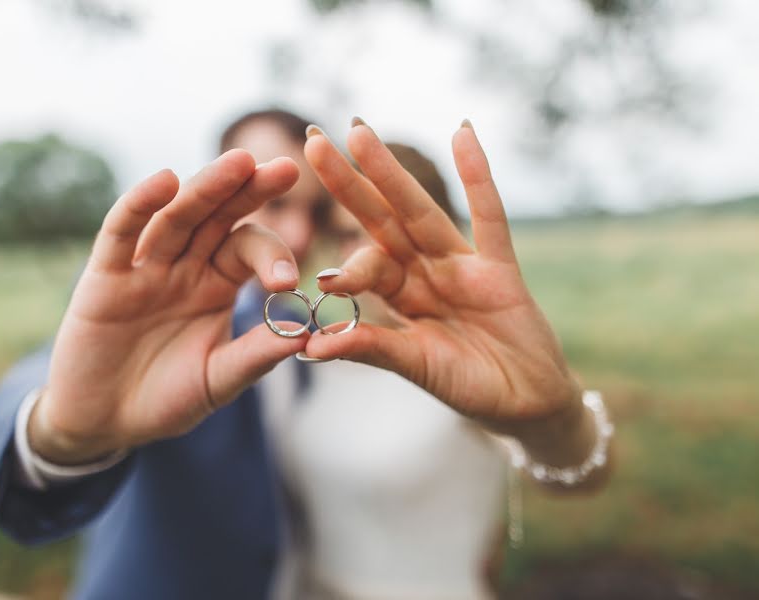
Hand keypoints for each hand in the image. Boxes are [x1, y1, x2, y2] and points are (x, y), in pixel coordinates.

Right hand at [30, 150, 308, 463]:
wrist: (104, 421)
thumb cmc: (166, 399)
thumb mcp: (218, 380)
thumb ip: (255, 356)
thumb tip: (306, 334)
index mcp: (217, 284)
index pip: (249, 249)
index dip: (272, 256)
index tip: (286, 282)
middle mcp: (184, 265)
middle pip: (219, 217)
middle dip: (249, 191)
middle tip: (284, 169)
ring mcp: (145, 266)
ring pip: (177, 216)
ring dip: (206, 188)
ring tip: (238, 163)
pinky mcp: (105, 275)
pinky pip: (121, 232)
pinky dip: (140, 205)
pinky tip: (165, 181)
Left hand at [303, 120, 592, 465]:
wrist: (527, 402)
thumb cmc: (469, 385)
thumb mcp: (417, 367)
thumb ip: (372, 350)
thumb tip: (311, 346)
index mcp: (399, 297)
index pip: (367, 269)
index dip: (348, 269)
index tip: (326, 280)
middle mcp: (423, 272)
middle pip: (381, 220)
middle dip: (348, 183)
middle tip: (311, 140)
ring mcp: (461, 265)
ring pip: (421, 211)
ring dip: (391, 172)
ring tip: (359, 131)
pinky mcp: (501, 268)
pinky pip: (490, 217)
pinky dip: (479, 176)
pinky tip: (462, 132)